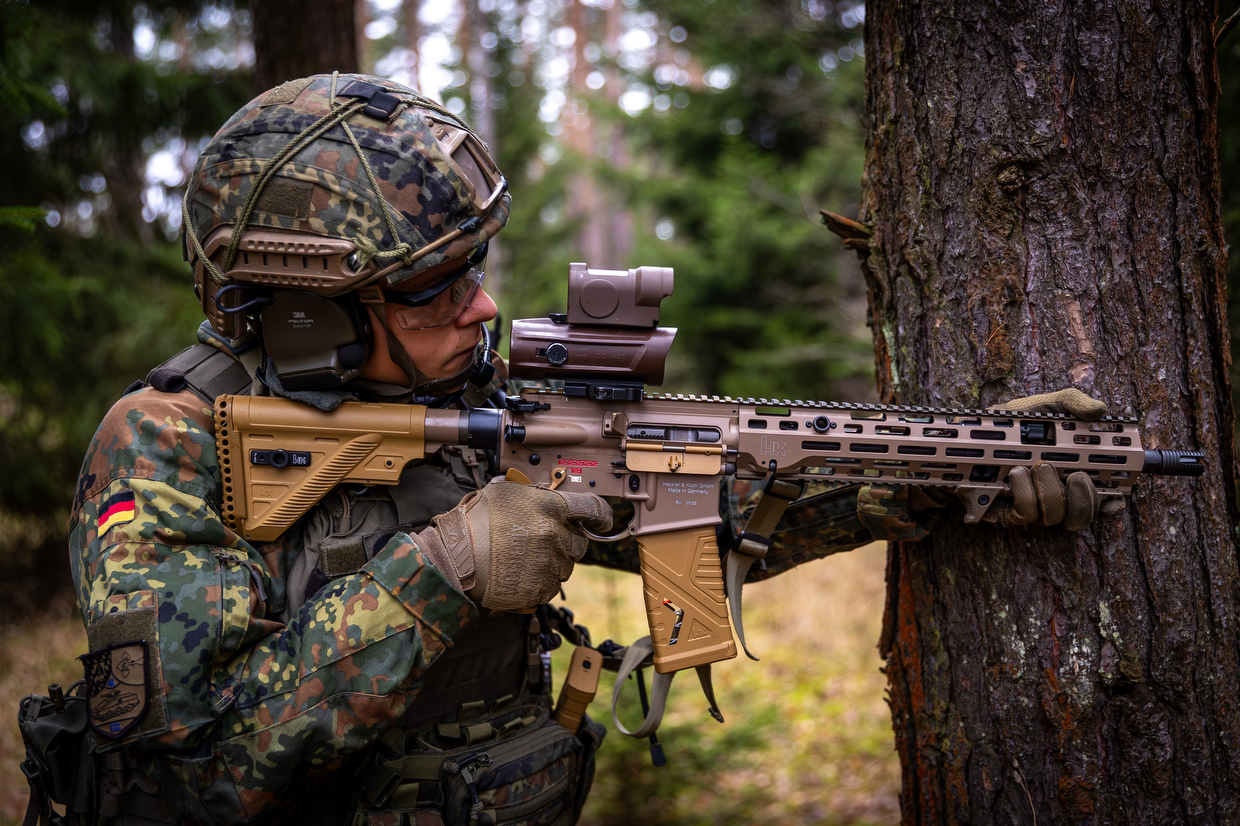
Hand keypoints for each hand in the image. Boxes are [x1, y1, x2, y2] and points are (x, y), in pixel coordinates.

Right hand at [414, 480, 611, 610]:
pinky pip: (552, 585)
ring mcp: (550, 564)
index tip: (601, 521)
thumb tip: (551, 497)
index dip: (600, 516)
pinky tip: (519, 573)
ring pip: (566, 565)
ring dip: (552, 562)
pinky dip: (540, 581)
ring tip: (522, 558)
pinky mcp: (541, 588)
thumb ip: (536, 495)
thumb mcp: (506, 493)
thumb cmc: (475, 522)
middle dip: (566, 541)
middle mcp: (556, 536)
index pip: (593, 509)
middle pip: (579, 542)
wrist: (455, 558)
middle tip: (540, 541)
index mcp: (551, 508)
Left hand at [986, 387, 1123, 530]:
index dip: (1112, 502)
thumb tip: (1099, 409)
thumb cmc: (1015, 421)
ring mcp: (1033, 506)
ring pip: (1055, 517)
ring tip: (1036, 466)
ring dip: (1050, 491)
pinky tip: (1015, 474)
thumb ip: (1071, 403)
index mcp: (1074, 473)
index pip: (1103, 499)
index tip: (1116, 493)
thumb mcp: (1043, 405)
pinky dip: (1024, 493)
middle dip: (1083, 498)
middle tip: (1075, 474)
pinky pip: (1025, 515)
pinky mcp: (1006, 513)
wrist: (971, 434)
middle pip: (1083, 516)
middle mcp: (1056, 495)